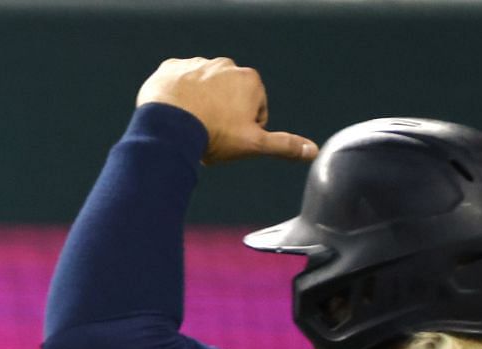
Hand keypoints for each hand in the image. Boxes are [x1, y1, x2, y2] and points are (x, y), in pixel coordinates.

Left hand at [136, 57, 316, 165]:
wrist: (168, 125)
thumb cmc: (214, 134)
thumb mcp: (253, 144)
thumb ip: (283, 146)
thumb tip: (312, 151)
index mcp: (250, 81)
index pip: (254, 112)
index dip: (243, 131)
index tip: (229, 139)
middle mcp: (225, 65)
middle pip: (228, 99)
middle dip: (221, 116)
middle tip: (209, 135)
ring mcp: (196, 63)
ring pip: (201, 92)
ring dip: (198, 107)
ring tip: (189, 127)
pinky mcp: (171, 68)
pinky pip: (176, 85)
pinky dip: (176, 99)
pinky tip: (172, 115)